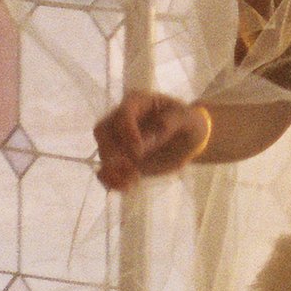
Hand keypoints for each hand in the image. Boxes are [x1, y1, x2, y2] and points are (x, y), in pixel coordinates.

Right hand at [93, 89, 213, 191]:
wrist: (188, 140)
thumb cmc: (188, 122)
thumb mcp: (187, 118)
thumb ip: (170, 122)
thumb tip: (151, 136)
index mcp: (137, 102)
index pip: (123, 114)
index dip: (127, 133)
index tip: (139, 152)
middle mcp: (122, 119)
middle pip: (102, 131)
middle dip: (110, 151)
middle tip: (130, 167)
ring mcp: (119, 141)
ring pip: (103, 152)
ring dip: (112, 169)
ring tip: (132, 182)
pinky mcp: (120, 160)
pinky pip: (106, 169)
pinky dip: (110, 180)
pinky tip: (125, 188)